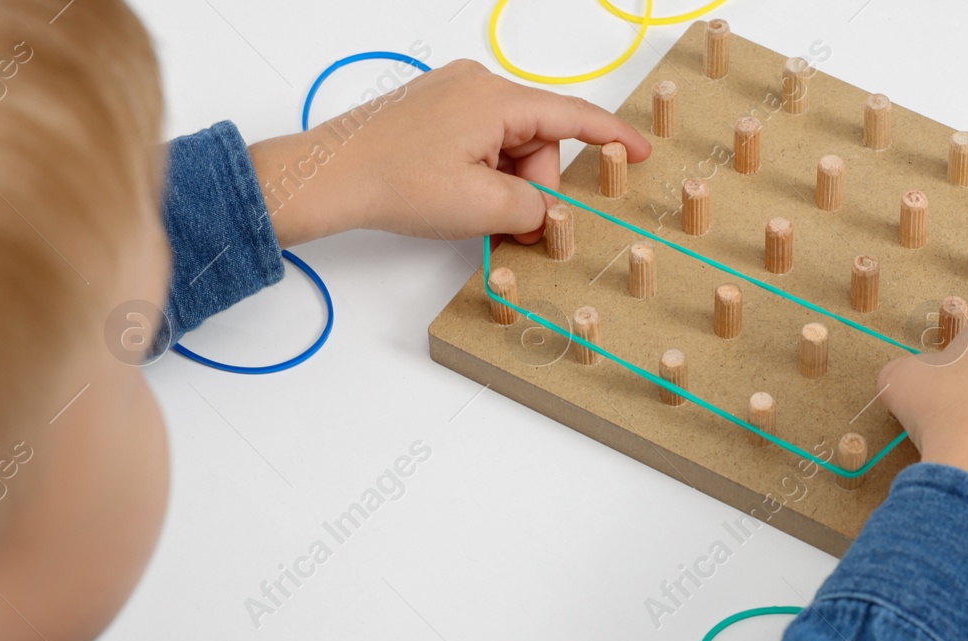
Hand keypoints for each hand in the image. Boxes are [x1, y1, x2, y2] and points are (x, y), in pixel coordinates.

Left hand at [247, 59, 652, 246]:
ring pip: (510, 149)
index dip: (612, 138)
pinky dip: (484, 178)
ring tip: (477, 218)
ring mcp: (453, 97)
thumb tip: (550, 212)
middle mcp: (477, 85)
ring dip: (505, 188)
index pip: (573, 116)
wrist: (326, 177)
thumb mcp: (480, 206)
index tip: (641, 151)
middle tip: (513, 227)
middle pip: (539, 142)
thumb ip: (534, 209)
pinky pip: (481, 145)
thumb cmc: (392, 182)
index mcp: (496, 98)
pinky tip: (462, 203)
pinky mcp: (434, 114)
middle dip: (534, 189)